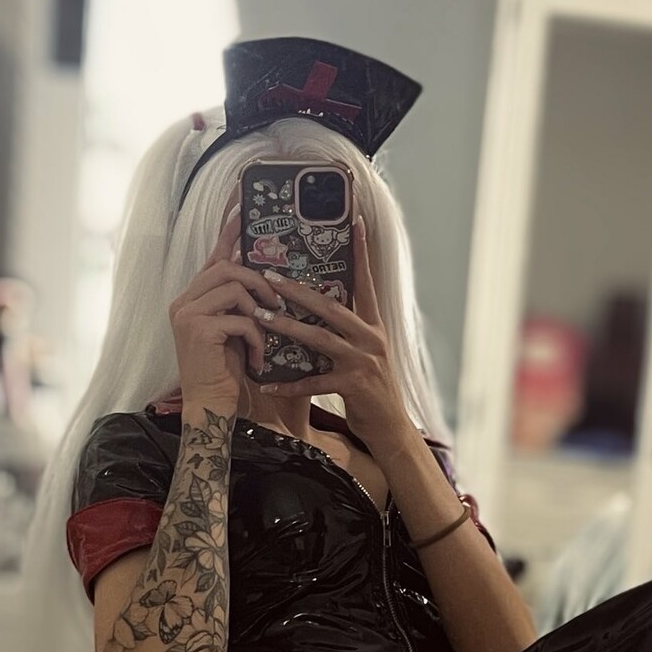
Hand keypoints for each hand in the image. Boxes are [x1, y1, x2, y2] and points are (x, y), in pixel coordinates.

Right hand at [170, 205, 283, 407]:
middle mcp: (184, 300)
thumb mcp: (238, 330)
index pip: (214, 258)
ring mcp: (187, 313)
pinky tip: (258, 360)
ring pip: (234, 287)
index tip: (241, 208)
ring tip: (267, 333)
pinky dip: (256, 339)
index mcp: (193, 297)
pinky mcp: (197, 329)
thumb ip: (243, 303)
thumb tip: (267, 277)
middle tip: (276, 302)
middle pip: (226, 267)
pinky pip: (240, 318)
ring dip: (259, 311)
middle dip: (258, 281)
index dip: (228, 234)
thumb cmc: (228, 371)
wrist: (213, 405)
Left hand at [255, 219, 411, 449]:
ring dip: (288, 326)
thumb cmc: (371, 390)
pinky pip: (314, 382)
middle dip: (298, 290)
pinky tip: (267, 383)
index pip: (366, 283)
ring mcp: (363, 362)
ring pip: (320, 338)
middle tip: (270, 275)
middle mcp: (371, 338)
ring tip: (260, 316)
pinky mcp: (353, 386)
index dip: (361, 253)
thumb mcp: (365, 354)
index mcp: (373, 326)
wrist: (390, 428)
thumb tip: (322, 307)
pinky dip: (289, 383)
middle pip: (331, 306)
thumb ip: (348, 331)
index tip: (353, 223)